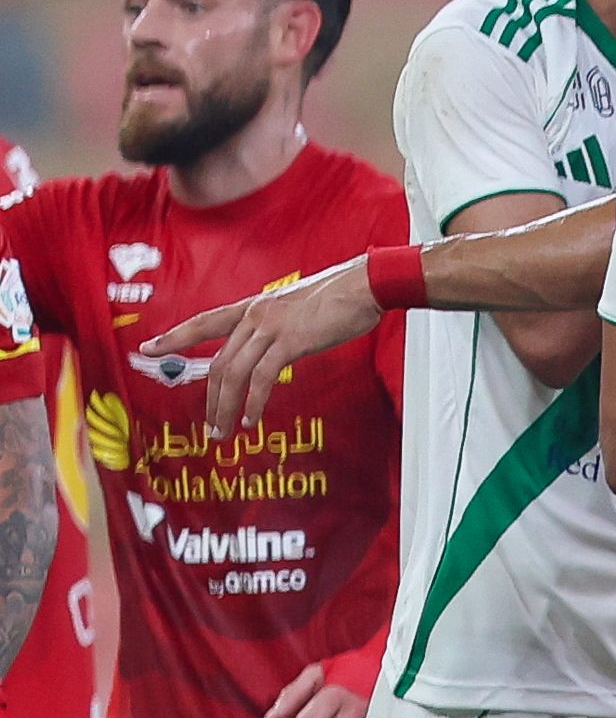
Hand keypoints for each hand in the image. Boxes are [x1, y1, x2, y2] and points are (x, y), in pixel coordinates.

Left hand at [164, 259, 382, 438]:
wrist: (365, 285)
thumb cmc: (340, 296)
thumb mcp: (298, 307)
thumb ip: (279, 326)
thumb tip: (274, 347)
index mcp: (253, 306)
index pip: (204, 323)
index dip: (174, 336)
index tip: (147, 347)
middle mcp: (254, 315)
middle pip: (218, 363)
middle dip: (210, 399)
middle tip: (209, 427)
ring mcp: (270, 327)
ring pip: (233, 374)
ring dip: (225, 408)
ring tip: (225, 432)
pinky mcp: (290, 341)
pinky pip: (262, 378)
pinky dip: (254, 402)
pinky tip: (252, 419)